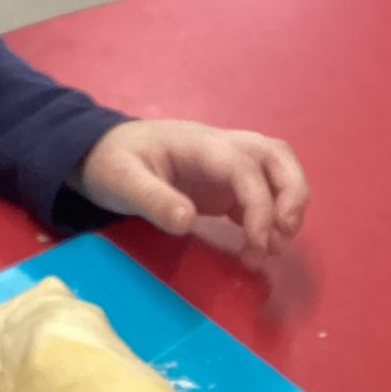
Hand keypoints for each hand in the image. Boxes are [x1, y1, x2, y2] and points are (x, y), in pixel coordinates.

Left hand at [68, 119, 309, 269]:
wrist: (97, 152)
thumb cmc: (110, 162)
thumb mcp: (121, 181)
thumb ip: (152, 199)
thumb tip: (186, 221)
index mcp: (197, 143)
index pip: (244, 165)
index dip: (260, 203)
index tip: (257, 242)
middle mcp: (218, 148)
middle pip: (276, 155)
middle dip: (293, 192)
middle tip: (284, 235)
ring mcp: (222, 165)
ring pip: (275, 170)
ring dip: (287, 204)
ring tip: (273, 247)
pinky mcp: (221, 185)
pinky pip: (259, 193)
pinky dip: (268, 217)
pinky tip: (257, 245)